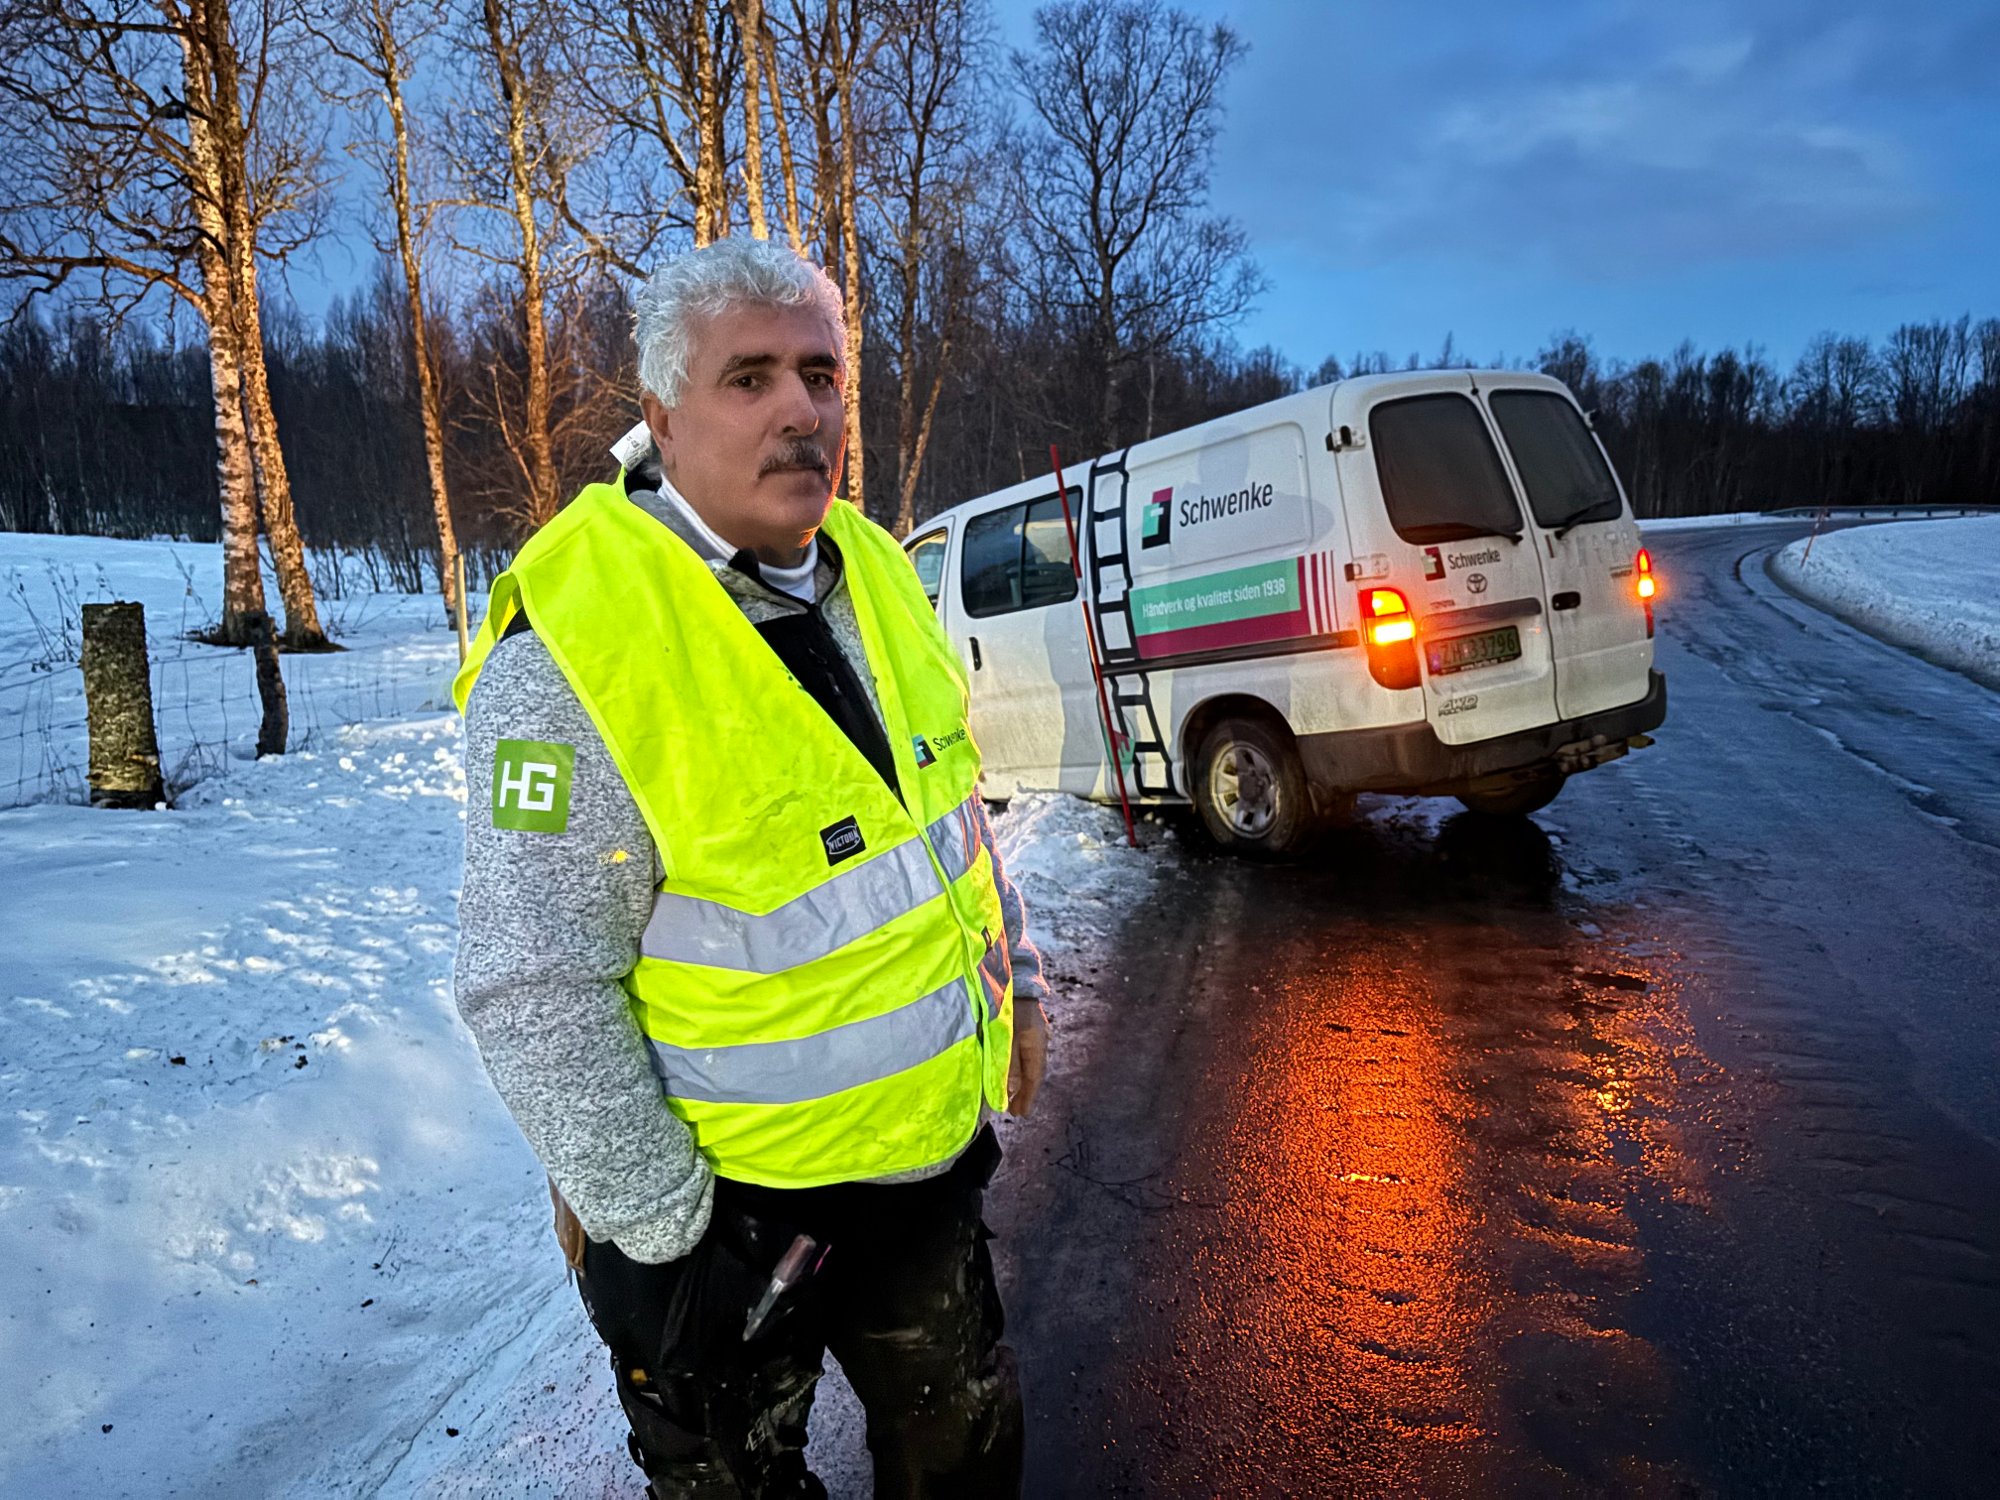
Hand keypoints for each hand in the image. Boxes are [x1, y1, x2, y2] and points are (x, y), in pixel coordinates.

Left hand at [1006, 999, 1048, 1117]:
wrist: (1013, 975)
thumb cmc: (1006, 1005)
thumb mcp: (1006, 1037)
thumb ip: (1008, 1065)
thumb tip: (1011, 1091)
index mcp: (1037, 1044)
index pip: (1034, 1077)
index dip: (1027, 1097)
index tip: (1020, 1115)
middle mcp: (1039, 1039)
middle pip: (1032, 1072)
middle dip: (1023, 1092)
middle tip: (1015, 1111)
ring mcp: (1034, 1031)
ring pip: (1028, 1062)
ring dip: (1020, 1080)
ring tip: (1011, 1095)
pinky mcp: (1025, 1024)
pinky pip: (1023, 1053)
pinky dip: (1017, 1067)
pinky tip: (1010, 1071)